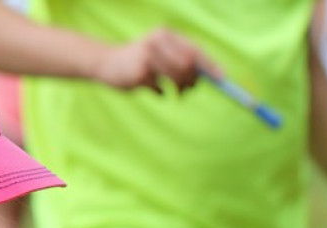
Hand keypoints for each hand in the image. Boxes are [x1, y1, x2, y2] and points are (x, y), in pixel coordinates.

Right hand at [92, 28, 213, 93]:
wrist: (105, 63)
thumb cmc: (138, 60)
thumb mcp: (159, 52)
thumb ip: (179, 59)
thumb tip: (206, 76)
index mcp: (165, 34)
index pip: (194, 49)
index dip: (209, 65)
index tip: (221, 78)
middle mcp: (157, 42)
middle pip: (189, 63)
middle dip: (194, 79)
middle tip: (191, 89)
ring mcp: (148, 57)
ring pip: (177, 76)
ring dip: (181, 88)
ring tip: (178, 93)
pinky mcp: (139, 73)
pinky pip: (160, 89)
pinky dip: (161, 93)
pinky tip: (156, 91)